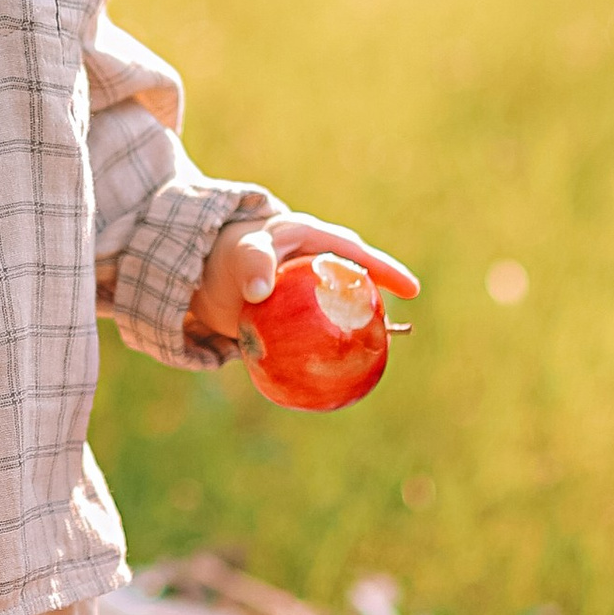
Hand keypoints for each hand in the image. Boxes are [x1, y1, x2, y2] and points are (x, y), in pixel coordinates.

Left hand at [192, 211, 418, 350]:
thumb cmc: (227, 255)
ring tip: (375, 353)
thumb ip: (252, 264)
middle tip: (397, 328)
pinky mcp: (294, 317)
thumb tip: (260, 292)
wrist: (201, 275)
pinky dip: (328, 349)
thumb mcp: (241, 253)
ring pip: (340, 310)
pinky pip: (318, 333)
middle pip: (355, 282)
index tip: (412, 289)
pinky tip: (336, 374)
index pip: (356, 252)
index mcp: (311, 239)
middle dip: (379, 301)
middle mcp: (315, 264)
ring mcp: (307, 293)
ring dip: (358, 328)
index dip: (386, 270)